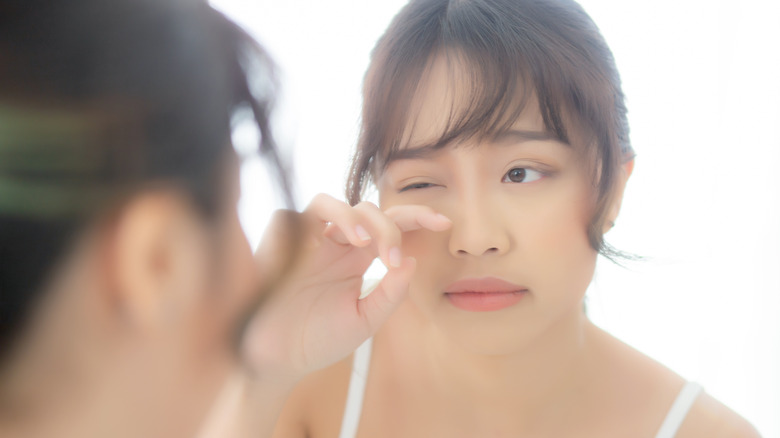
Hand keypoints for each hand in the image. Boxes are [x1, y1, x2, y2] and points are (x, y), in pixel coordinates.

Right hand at [239, 194, 450, 381]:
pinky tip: (317, 248)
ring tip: (363, 243)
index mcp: (356, 258)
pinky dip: (304, 225)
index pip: (389, 225)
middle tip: (394, 257)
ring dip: (350, 216)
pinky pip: (286, 217)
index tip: (444, 223)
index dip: (416, 217)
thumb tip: (412, 262)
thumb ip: (390, 294)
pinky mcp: (275, 248)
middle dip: (388, 225)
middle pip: (365, 209)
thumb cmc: (318, 340)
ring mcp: (303, 243)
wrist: (278, 360)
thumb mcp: (365, 320)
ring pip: (326, 201)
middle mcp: (332, 244)